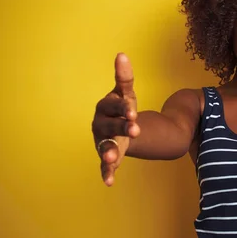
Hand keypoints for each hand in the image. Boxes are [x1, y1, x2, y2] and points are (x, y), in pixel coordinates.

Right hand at [91, 53, 140, 185]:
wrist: (120, 126)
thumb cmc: (122, 107)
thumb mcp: (126, 93)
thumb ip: (124, 78)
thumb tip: (122, 55)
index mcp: (105, 107)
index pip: (114, 106)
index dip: (123, 109)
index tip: (133, 111)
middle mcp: (100, 125)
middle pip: (110, 126)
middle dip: (121, 127)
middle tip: (135, 130)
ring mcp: (103, 141)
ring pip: (105, 146)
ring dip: (108, 152)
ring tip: (114, 158)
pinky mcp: (107, 156)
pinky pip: (105, 166)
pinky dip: (106, 173)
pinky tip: (109, 182)